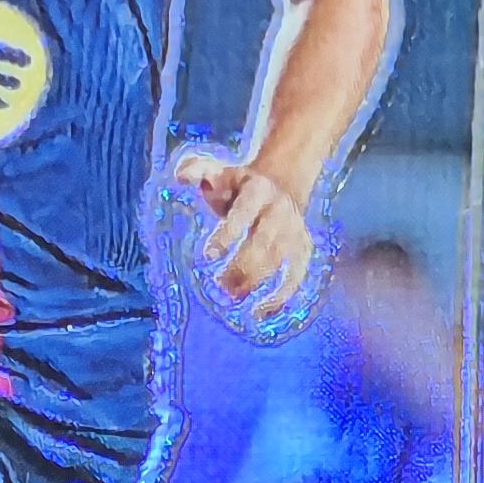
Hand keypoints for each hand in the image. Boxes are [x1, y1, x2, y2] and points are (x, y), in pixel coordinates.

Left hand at [168, 145, 318, 317]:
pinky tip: (262, 311)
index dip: (228, 233)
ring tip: (234, 298)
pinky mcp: (302, 249)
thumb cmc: (239, 185)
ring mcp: (295, 231)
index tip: (208, 255)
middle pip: (264, 241)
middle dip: (242, 265)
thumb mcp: (219, 171)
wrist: (282, 183)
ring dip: (257, 282)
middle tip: (220, 284)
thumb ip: (197, 171)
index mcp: (258, 190)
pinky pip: (296, 275)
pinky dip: (282, 295)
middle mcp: (280, 210)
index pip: (244, 212)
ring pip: (280, 261)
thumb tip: (180, 176)